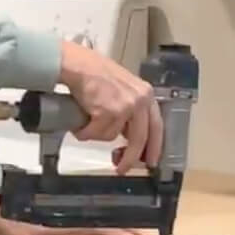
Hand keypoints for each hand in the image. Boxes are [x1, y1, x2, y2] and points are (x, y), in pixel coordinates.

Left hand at [0, 195, 141, 234]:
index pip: (96, 229)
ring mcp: (64, 211)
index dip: (115, 233)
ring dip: (109, 223)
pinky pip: (82, 215)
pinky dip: (95, 219)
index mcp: (64, 225)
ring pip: (92, 217)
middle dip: (119, 227)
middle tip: (139, 233)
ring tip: (126, 230)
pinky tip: (102, 225)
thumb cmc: (13, 227)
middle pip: (99, 221)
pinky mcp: (59, 209)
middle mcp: (68, 215)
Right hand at [59, 41, 162, 173]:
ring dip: (96, 133)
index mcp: (146, 95)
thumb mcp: (123, 89)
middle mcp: (139, 100)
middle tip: (121, 169)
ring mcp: (124, 106)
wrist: (78, 65)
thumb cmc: (95, 74)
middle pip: (139, 139)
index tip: (150, 161)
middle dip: (130, 158)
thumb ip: (131, 110)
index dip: (154, 147)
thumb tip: (128, 136)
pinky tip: (80, 122)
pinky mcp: (107, 112)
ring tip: (87, 120)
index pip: (156, 126)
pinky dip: (85, 132)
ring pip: (111, 136)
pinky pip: (95, 134)